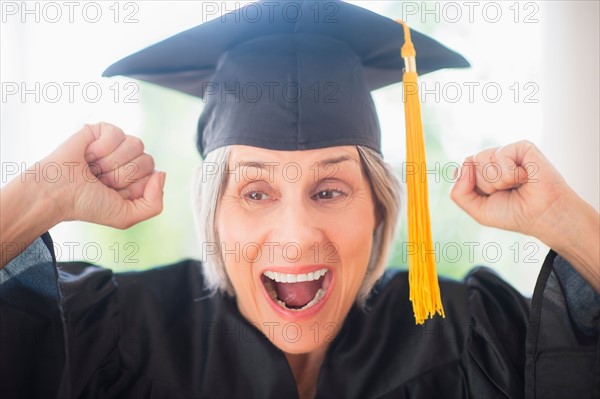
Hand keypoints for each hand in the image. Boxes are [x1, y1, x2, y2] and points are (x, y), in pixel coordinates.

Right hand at [44, 122, 164, 227]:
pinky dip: (100, 148)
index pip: (154, 176)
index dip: (133, 187)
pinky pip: (117, 133)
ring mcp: (118, 145)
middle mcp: (130, 161)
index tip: (112, 193)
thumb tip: (161, 174)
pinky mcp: (102, 130)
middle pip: (147, 160)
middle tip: (100, 181)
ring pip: (136, 145)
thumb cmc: (88, 204)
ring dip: (111, 162)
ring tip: (93, 168)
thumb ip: (154, 204)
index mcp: (138, 180)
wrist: (57, 192)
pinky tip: (88, 155)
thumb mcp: (126, 216)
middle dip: (121, 175)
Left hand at [451, 140, 598, 290]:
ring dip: (498, 180)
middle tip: (507, 191)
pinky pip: (501, 155)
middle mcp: (492, 159)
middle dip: (486, 184)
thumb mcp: (477, 210)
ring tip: (516, 184)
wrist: (542, 216)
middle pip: (470, 163)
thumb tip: (463, 165)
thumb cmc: (513, 213)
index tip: (492, 197)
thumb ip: (458, 193)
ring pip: (482, 158)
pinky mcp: (521, 147)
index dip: (472, 187)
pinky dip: (511, 173)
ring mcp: (507, 152)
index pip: (461, 170)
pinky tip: (525, 177)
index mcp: (481, 172)